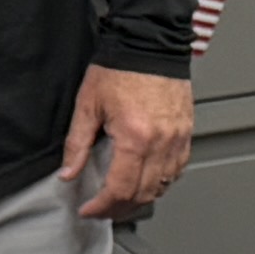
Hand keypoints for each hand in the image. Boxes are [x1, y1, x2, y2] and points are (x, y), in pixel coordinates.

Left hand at [61, 64, 196, 225]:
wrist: (149, 43)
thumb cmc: (120, 68)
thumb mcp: (88, 105)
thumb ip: (77, 144)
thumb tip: (68, 173)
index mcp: (134, 137)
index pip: (120, 189)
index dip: (102, 206)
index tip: (89, 210)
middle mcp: (160, 142)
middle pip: (143, 194)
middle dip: (119, 208)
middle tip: (102, 210)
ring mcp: (177, 139)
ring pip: (163, 186)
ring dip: (141, 199)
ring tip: (121, 200)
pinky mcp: (186, 133)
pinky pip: (177, 170)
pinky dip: (161, 182)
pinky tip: (146, 181)